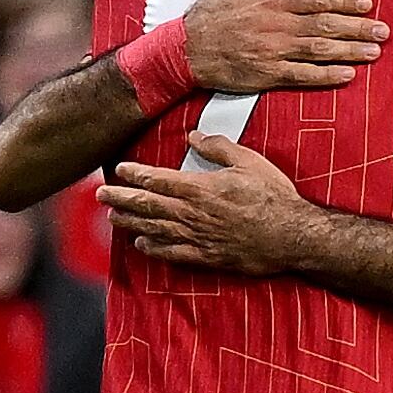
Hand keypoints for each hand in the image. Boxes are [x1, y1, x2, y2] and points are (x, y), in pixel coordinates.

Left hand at [101, 135, 312, 273]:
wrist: (292, 236)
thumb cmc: (273, 196)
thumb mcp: (249, 161)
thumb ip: (218, 147)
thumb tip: (194, 135)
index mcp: (201, 188)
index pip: (158, 180)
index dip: (135, 174)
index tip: (119, 169)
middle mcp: (193, 214)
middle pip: (148, 206)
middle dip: (121, 199)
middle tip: (100, 195)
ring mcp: (198, 238)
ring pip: (155, 230)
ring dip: (131, 223)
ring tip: (112, 218)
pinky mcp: (207, 257)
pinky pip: (173, 254)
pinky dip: (154, 249)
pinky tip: (141, 245)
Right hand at [181, 0, 385, 91]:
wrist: (185, 50)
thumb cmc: (207, 15)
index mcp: (271, 1)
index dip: (344, 1)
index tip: (366, 4)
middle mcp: (277, 26)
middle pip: (325, 25)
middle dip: (357, 28)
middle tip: (382, 31)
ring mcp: (273, 51)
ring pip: (319, 50)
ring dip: (349, 51)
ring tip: (373, 52)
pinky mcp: (267, 74)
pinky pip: (303, 76)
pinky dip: (326, 76)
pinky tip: (347, 75)